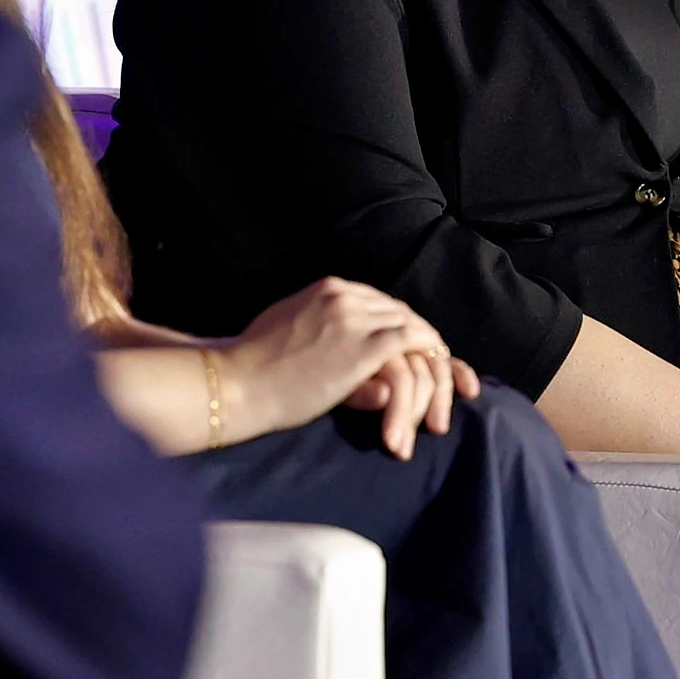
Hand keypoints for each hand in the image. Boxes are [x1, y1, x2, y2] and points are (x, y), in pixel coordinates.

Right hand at [222, 278, 478, 458]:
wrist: (236, 382)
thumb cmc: (252, 368)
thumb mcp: (290, 335)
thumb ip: (324, 335)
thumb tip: (360, 361)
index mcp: (328, 288)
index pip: (382, 304)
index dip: (404, 327)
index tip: (417, 352)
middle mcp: (346, 294)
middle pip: (403, 313)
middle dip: (424, 343)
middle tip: (443, 372)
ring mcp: (357, 317)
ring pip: (413, 328)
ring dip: (430, 359)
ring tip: (440, 390)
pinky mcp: (365, 345)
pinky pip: (415, 344)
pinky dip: (431, 359)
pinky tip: (438, 382)